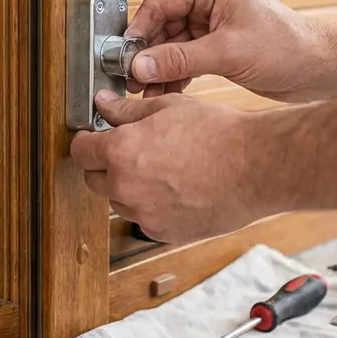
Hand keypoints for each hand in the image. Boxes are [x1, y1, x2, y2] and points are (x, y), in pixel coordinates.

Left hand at [69, 90, 275, 243]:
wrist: (256, 168)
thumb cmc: (219, 134)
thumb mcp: (168, 108)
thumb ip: (127, 111)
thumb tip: (104, 105)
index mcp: (120, 153)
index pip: (80, 151)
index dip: (86, 142)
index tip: (93, 139)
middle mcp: (126, 188)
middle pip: (94, 180)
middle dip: (105, 165)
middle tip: (130, 150)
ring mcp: (144, 214)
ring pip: (120, 201)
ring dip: (129, 187)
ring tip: (163, 168)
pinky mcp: (164, 232)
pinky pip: (145, 218)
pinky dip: (152, 206)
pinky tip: (177, 188)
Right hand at [124, 0, 332, 101]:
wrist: (322, 70)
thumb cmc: (289, 47)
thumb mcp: (228, 53)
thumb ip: (180, 59)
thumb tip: (140, 65)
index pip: (160, 3)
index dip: (139, 30)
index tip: (124, 56)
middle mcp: (209, 1)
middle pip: (161, 26)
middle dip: (147, 54)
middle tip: (132, 79)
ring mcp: (212, 25)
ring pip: (170, 46)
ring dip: (158, 69)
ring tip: (146, 92)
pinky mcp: (217, 48)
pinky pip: (184, 60)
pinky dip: (173, 76)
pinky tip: (164, 94)